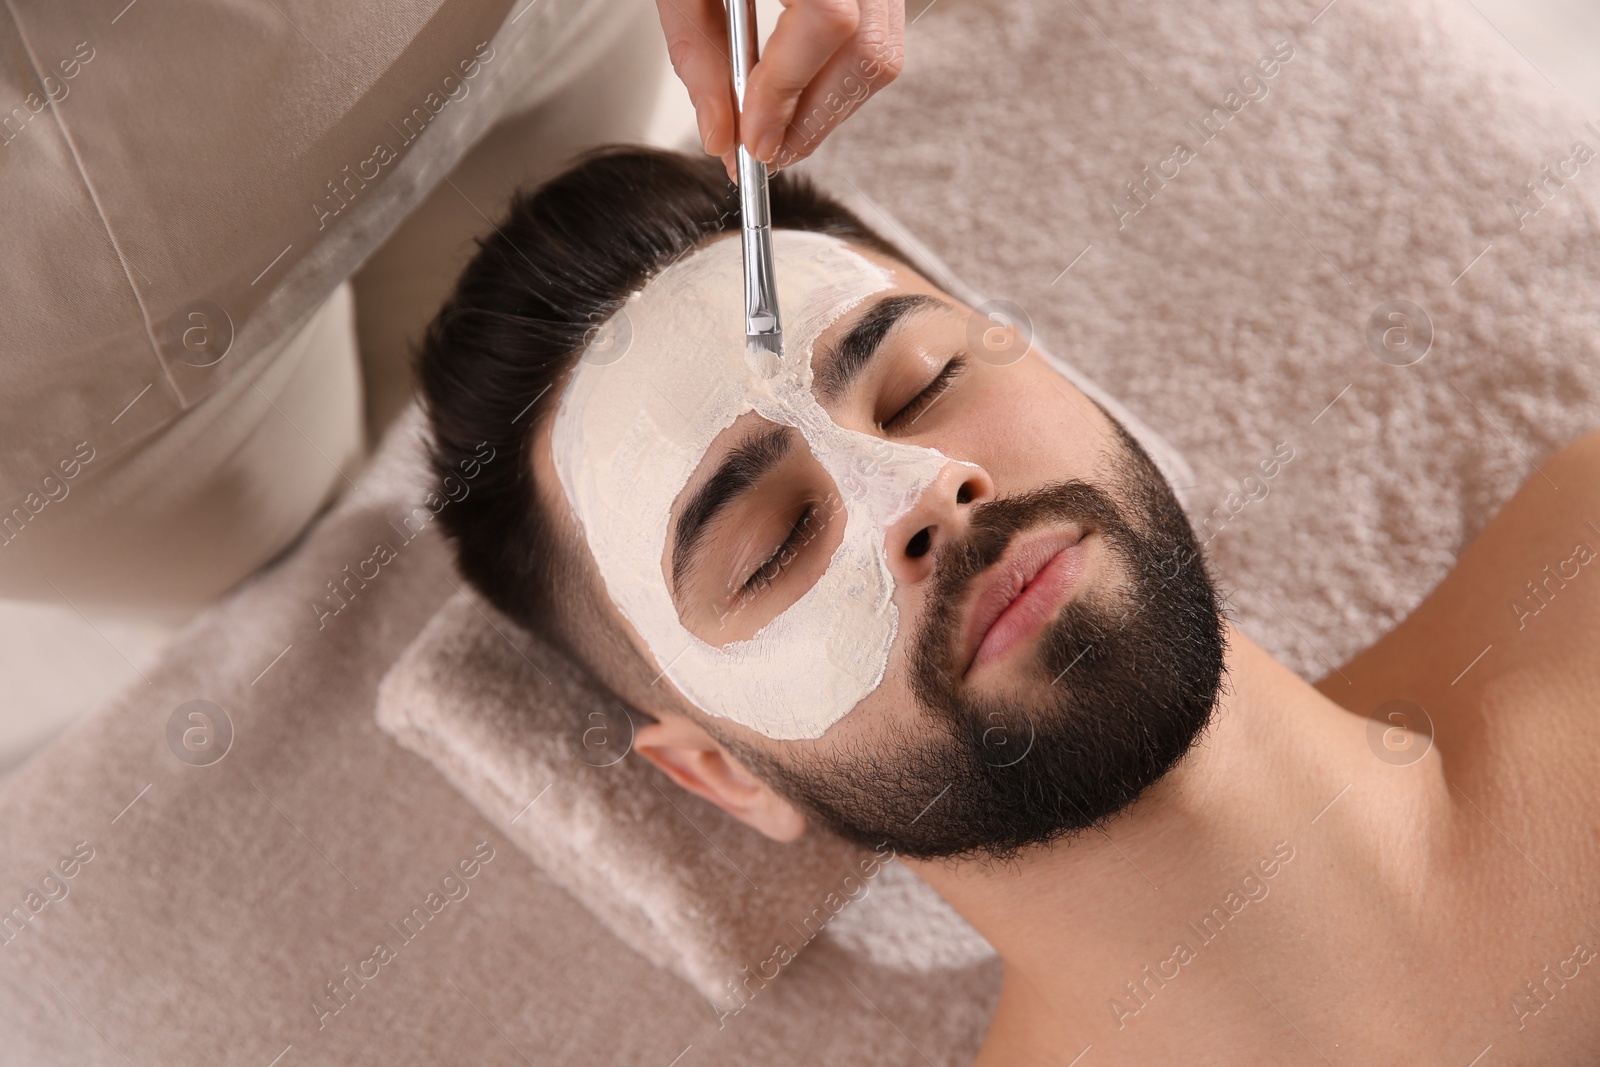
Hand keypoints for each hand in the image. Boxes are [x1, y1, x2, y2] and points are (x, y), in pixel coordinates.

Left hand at [655, 0, 904, 179]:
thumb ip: (698, 54)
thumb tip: (721, 138)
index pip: (826, 22)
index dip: (789, 92)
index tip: (752, 142)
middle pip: (869, 51)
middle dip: (814, 120)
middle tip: (765, 156)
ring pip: (881, 54)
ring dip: (827, 108)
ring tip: (775, 132)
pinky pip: (878, 40)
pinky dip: (836, 79)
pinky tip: (796, 94)